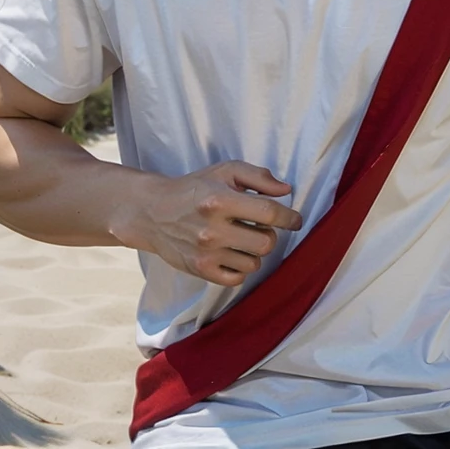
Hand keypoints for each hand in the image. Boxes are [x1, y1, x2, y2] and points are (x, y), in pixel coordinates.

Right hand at [111, 160, 302, 285]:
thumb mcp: (225, 171)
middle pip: (266, 243)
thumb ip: (258, 177)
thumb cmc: (195, 188)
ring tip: (242, 239)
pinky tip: (233, 253)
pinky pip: (237, 278)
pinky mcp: (200, 270)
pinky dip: (241, 267)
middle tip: (260, 227)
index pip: (269, 212)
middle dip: (270, 235)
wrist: (153, 212)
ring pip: (254, 262)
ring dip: (255, 251)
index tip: (295, 220)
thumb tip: (286, 191)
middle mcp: (213, 229)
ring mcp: (206, 253)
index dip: (289, 217)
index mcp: (221, 200)